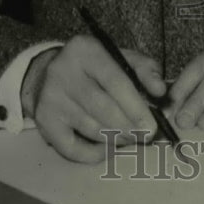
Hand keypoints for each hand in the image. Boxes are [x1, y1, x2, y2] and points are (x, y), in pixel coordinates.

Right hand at [21, 35, 165, 162]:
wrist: (46, 74)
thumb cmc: (93, 68)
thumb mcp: (118, 57)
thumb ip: (145, 69)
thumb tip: (160, 91)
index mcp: (86, 50)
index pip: (115, 81)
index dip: (136, 107)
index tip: (152, 126)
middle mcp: (63, 71)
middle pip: (103, 108)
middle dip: (129, 127)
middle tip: (144, 136)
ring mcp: (50, 97)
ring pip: (91, 128)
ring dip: (116, 139)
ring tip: (129, 137)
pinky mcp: (43, 121)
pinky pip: (72, 148)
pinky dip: (94, 154)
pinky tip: (108, 147)